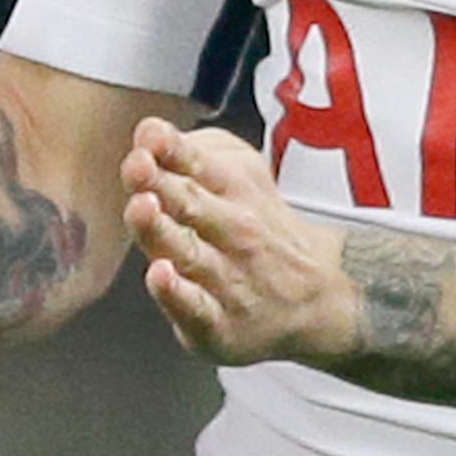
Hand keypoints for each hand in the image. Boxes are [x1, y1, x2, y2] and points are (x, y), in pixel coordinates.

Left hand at [121, 117, 357, 365]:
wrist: (317, 297)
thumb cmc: (256, 228)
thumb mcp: (240, 172)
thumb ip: (190, 150)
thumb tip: (149, 132)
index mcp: (234, 188)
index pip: (199, 162)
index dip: (171, 147)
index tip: (152, 137)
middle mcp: (231, 231)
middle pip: (189, 204)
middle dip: (159, 183)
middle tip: (138, 166)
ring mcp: (225, 278)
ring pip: (187, 253)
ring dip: (161, 230)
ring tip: (142, 209)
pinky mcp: (216, 322)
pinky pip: (194, 308)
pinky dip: (176, 294)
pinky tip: (160, 275)